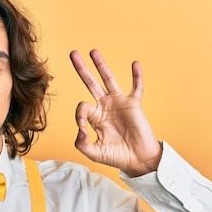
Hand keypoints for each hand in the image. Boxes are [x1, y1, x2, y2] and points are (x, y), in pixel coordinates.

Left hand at [69, 49, 161, 176]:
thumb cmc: (116, 156)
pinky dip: (137, 76)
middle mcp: (105, 107)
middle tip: (73, 54)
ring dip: (101, 65)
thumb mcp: (93, 153)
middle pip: (90, 83)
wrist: (138, 160)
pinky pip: (136, 87)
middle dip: (82, 69)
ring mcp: (119, 103)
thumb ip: (81, 143)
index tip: (82, 127)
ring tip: (93, 52)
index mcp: (94, 117)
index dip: (79, 115)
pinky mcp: (134, 104)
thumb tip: (79, 129)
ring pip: (109, 79)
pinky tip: (135, 64)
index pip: (82, 107)